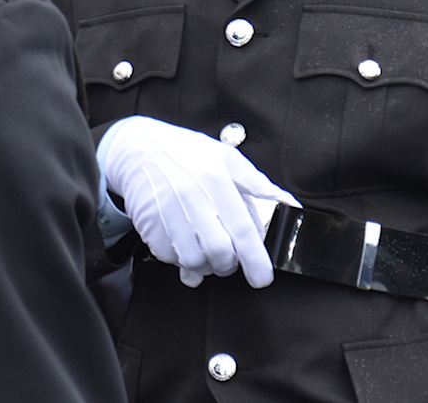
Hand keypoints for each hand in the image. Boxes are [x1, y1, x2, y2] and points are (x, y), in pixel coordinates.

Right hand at [100, 116, 298, 288]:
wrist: (140, 150)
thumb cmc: (188, 154)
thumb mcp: (227, 158)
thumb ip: (258, 184)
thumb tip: (288, 203)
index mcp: (217, 179)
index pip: (242, 229)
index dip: (255, 259)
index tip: (262, 278)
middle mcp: (192, 197)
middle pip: (218, 252)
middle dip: (229, 264)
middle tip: (231, 258)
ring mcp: (167, 214)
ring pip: (193, 261)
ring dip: (206, 264)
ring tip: (208, 249)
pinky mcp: (148, 227)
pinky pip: (170, 258)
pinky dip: (182, 259)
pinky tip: (187, 242)